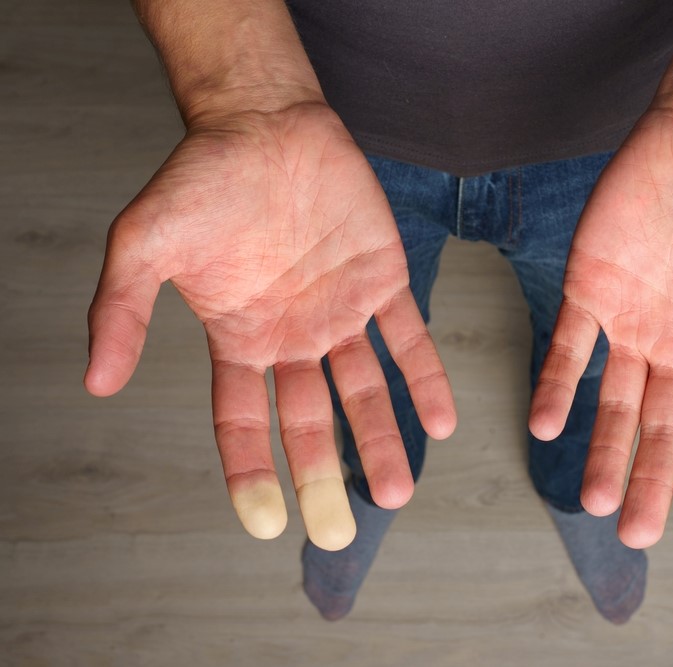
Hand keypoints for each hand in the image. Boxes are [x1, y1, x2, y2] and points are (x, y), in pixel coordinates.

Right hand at [85, 103, 455, 549]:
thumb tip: (94, 382)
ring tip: (397, 492)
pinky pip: (409, 339)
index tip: (266, 525)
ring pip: (364, 391)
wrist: (264, 124)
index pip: (242, 423)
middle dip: (324, 475)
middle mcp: (292, 338)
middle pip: (309, 422)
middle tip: (340, 532)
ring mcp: (340, 313)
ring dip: (380, 440)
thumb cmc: (201, 179)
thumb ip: (123, 310)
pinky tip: (440, 421)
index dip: (251, 474)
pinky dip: (424, 380)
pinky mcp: (383, 282)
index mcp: (238, 339)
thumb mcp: (144, 244)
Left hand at [529, 113, 672, 547]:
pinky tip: (543, 424)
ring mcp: (632, 320)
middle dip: (649, 479)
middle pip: (663, 427)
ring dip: (602, 448)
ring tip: (590, 500)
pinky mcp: (591, 289)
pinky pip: (568, 347)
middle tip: (633, 532)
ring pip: (614, 400)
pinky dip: (556, 385)